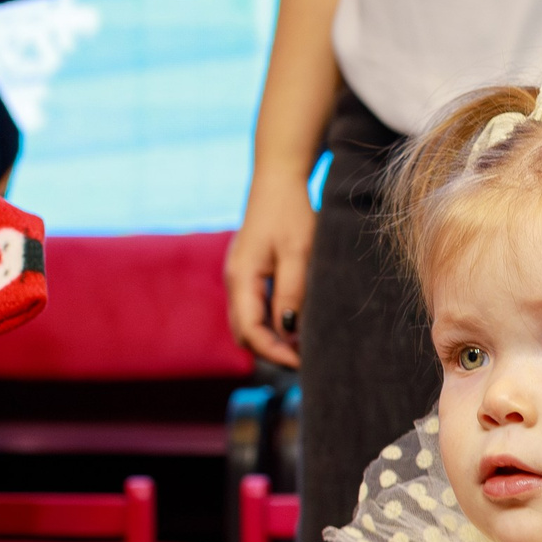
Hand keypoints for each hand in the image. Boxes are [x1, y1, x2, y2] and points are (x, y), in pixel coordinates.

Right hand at [225, 169, 317, 368]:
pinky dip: (271, 323)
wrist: (279, 178)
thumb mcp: (299, 252)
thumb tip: (288, 332)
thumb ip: (292, 292)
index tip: (303, 363)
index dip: (275, 353)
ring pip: (249, 323)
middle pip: (245, 334)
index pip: (250, 332)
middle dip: (272, 352)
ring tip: (303, 345)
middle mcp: (234, 281)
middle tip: (306, 360)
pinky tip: (296, 323)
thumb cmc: (291, 211)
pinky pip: (254, 309)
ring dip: (272, 339)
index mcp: (241, 277)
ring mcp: (239, 277)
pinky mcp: (249, 272)